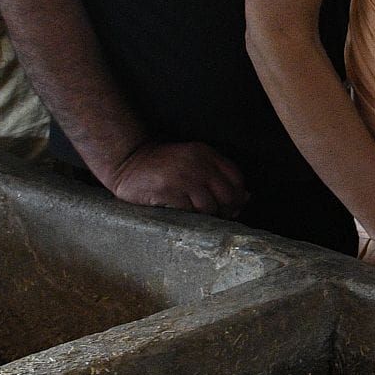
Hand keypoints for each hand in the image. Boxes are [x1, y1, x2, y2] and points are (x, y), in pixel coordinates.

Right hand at [109, 141, 248, 216]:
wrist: (128, 161)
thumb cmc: (163, 166)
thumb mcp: (193, 163)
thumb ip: (218, 176)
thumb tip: (246, 197)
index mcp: (206, 153)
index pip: (236, 178)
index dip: (238, 196)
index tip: (233, 207)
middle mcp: (198, 163)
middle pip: (227, 195)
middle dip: (226, 211)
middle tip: (218, 219)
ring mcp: (183, 177)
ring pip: (210, 206)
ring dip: (208, 218)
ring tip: (200, 220)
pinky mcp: (168, 190)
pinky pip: (190, 212)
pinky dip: (191, 219)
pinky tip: (186, 218)